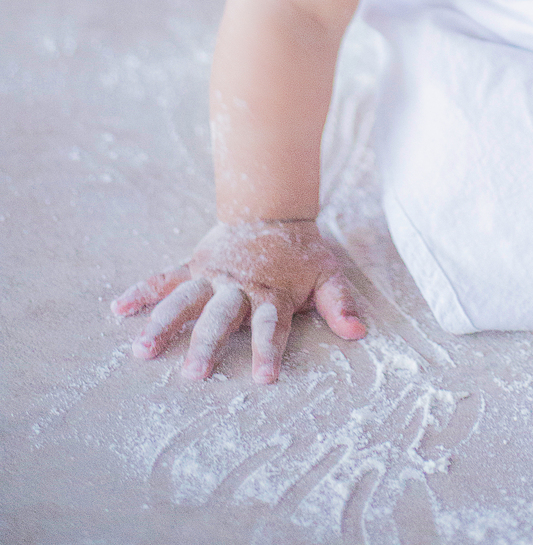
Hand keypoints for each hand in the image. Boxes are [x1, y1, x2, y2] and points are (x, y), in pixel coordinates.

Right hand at [111, 219, 366, 383]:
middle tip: (193, 374)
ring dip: (164, 324)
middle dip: (208, 345)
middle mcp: (239, 287)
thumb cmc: (301, 253)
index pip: (272, 327)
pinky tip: (119, 309)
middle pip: (222, 318)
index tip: (264, 379)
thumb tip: (359, 333)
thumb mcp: (327, 275)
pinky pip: (164, 279)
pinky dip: (142, 292)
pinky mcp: (194, 266)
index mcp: (272, 293)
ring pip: (185, 301)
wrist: (273, 208)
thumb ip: (339, 304)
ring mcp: (212, 276)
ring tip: (142, 350)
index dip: (269, 351)